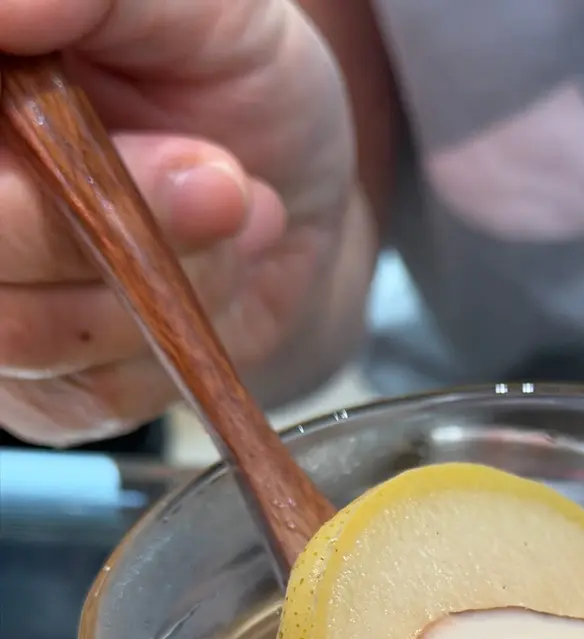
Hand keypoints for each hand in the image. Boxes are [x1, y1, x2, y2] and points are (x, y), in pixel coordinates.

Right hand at [0, 0, 375, 445]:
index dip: (22, 194)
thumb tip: (7, 9)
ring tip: (229, 213)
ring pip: (33, 330)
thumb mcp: (194, 7)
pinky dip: (174, 341)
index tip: (85, 132)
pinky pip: (91, 396)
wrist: (296, 194)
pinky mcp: (45, 393)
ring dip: (165, 282)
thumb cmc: (230, 80)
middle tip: (218, 180)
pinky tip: (210, 278)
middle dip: (112, 219)